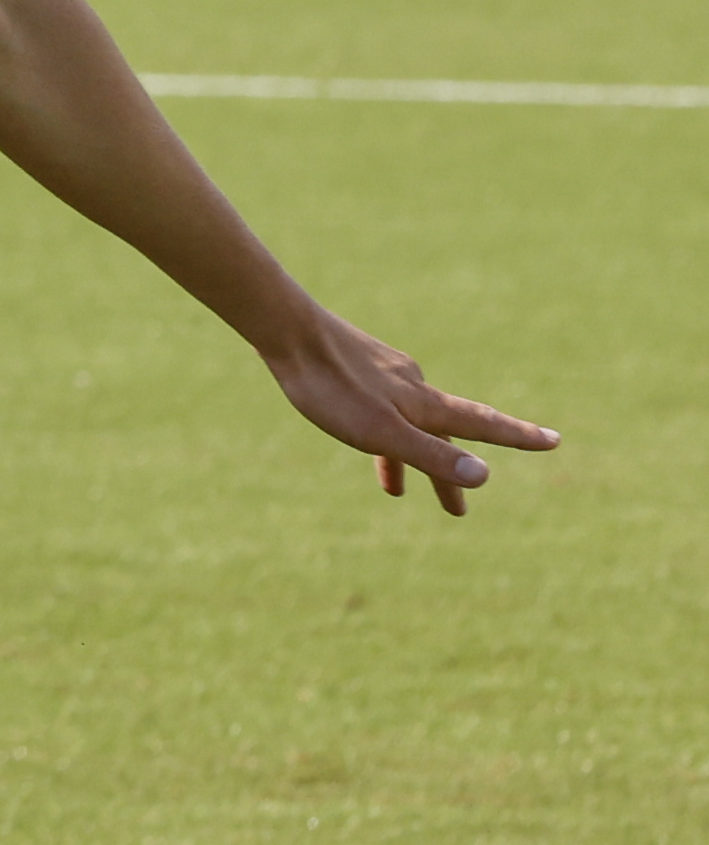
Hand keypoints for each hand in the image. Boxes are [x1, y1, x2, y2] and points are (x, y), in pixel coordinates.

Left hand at [260, 309, 557, 516]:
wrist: (288, 331)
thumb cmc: (330, 387)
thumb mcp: (380, 432)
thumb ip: (430, 453)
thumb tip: (485, 476)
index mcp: (425, 406)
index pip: (483, 425)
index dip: (519, 436)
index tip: (555, 441)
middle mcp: (414, 388)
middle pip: (443, 436)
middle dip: (449, 474)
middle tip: (457, 512)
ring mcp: (387, 377)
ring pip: (408, 424)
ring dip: (408, 459)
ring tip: (399, 491)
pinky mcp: (359, 369)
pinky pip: (379, 408)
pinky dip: (378, 431)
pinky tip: (360, 432)